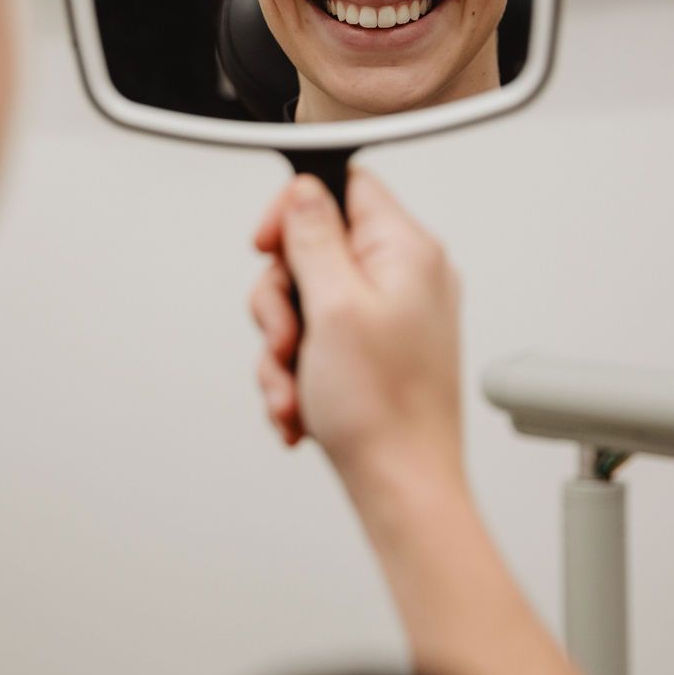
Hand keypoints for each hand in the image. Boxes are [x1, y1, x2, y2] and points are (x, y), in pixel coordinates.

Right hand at [250, 169, 462, 485]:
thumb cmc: (383, 410)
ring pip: (305, 303)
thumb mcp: (334, 307)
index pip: (343, 185)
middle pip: (311, 250)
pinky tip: (301, 410)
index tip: (267, 248)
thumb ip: (313, 237)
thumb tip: (303, 190)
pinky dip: (298, 374)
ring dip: (283, 349)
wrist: (403, 489)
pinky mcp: (376, 351)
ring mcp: (391, 315)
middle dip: (281, 302)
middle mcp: (405, 276)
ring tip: (292, 390)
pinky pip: (317, 342)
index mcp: (406, 251)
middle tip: (286, 340)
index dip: (294, 209)